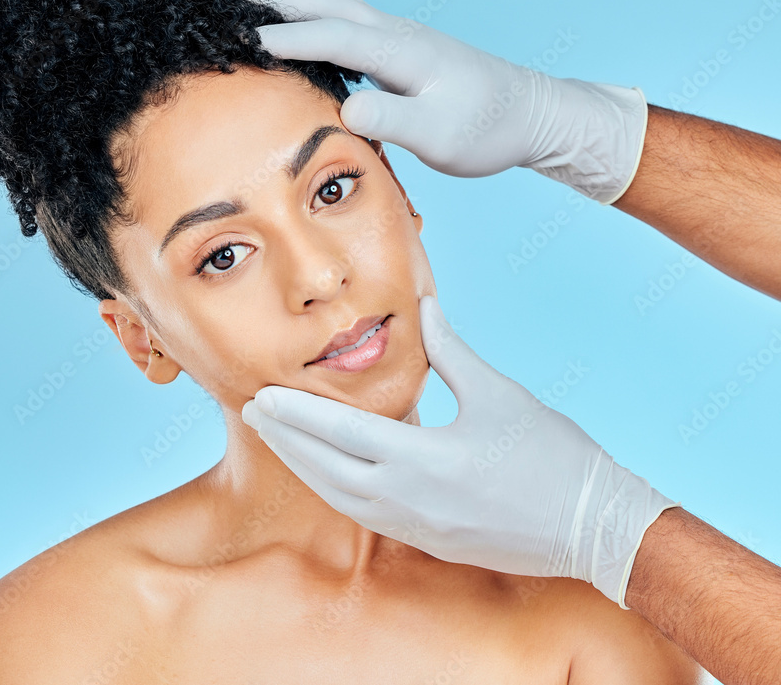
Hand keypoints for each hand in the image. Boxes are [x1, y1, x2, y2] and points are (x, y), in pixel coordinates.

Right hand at [237, 0, 646, 203]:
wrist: (527, 113)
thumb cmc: (487, 129)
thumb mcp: (444, 139)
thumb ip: (397, 123)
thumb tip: (347, 111)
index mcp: (402, 52)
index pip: (332, 37)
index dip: (284, 38)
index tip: (237, 41)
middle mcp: (392, 31)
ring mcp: (392, 32)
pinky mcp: (391, 44)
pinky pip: (336, 12)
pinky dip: (300, 4)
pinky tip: (284, 11)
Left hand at [241, 294, 679, 607]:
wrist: (595, 527)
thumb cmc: (553, 456)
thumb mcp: (498, 394)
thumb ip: (449, 352)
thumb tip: (424, 308)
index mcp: (426, 460)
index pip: (339, 434)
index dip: (295, 414)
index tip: (260, 397)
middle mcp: (411, 501)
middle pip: (326, 470)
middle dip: (286, 441)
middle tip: (254, 414)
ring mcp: (417, 527)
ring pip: (340, 497)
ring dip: (305, 467)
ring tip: (281, 439)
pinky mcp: (428, 541)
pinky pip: (364, 514)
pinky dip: (336, 488)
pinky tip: (327, 470)